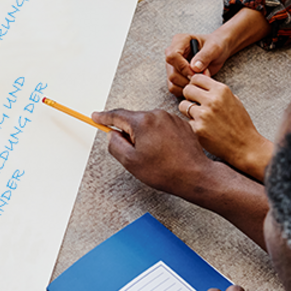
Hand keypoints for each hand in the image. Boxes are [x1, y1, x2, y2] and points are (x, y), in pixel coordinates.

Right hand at [93, 108, 212, 196]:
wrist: (195, 175)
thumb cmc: (164, 171)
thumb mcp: (130, 162)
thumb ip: (115, 145)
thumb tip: (112, 135)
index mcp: (142, 121)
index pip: (117, 115)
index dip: (104, 117)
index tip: (96, 117)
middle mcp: (157, 115)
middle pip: (133, 120)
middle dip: (129, 134)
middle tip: (133, 154)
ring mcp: (171, 118)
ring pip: (148, 124)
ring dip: (145, 137)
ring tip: (153, 157)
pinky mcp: (182, 125)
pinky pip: (162, 127)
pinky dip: (158, 137)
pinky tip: (163, 153)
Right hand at [164, 32, 228, 96]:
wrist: (217, 53)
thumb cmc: (216, 46)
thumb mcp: (214, 48)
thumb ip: (205, 56)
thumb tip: (194, 68)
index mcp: (179, 41)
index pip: (172, 56)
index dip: (183, 67)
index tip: (196, 72)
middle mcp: (172, 53)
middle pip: (172, 72)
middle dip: (188, 78)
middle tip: (203, 76)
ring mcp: (172, 66)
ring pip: (172, 82)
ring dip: (188, 85)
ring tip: (202, 79)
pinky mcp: (174, 76)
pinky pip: (174, 88)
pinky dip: (186, 90)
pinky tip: (197, 84)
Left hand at [178, 75, 273, 179]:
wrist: (244, 146)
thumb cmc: (239, 123)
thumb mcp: (233, 100)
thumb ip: (217, 92)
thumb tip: (201, 84)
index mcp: (222, 90)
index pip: (196, 78)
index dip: (195, 85)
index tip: (197, 92)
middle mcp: (212, 100)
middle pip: (187, 89)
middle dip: (189, 96)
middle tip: (195, 104)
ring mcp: (203, 115)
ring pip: (183, 105)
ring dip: (187, 111)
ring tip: (199, 117)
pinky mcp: (197, 129)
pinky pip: (186, 121)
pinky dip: (191, 124)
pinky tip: (203, 129)